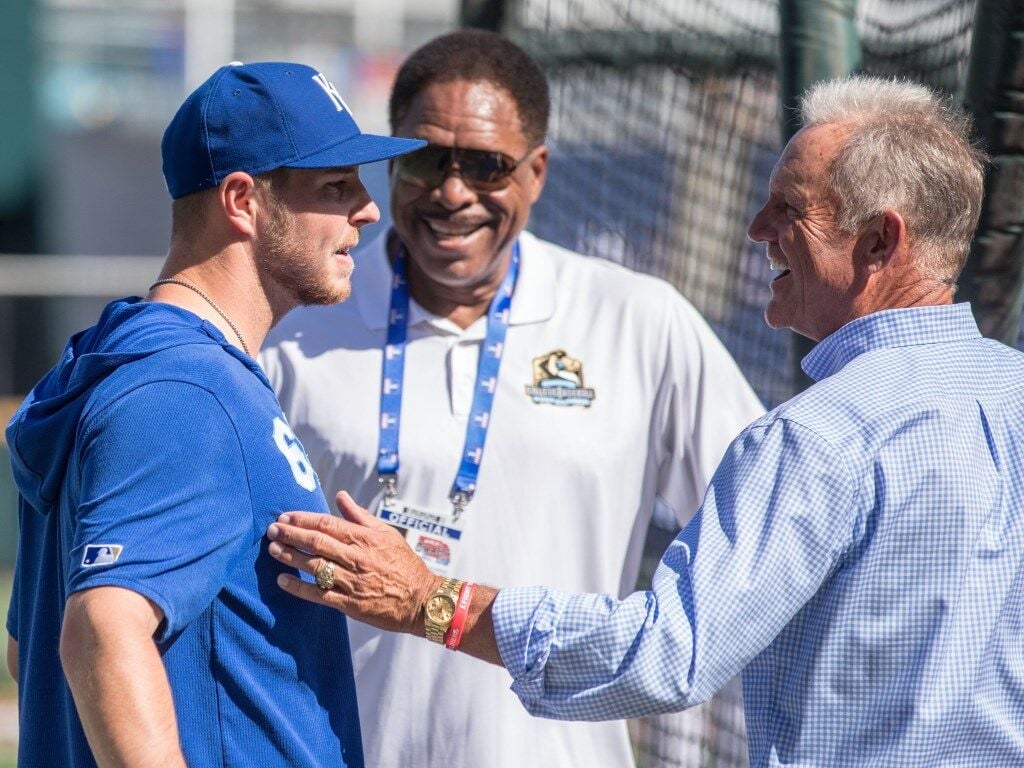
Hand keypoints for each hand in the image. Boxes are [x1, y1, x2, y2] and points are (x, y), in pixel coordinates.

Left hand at [267, 491, 443, 635]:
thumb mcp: (387, 533)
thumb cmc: (405, 564)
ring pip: (314, 566)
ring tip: (272, 550)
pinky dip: (299, 587)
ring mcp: (352, 581)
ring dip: (290, 557)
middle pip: (317, 542)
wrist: (421, 600)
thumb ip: (360, 515)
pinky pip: (319, 594)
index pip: (328, 524)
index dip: (303, 519)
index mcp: (366, 538)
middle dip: (291, 535)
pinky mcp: (350, 603)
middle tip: (272, 530)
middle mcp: (357, 558)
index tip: (285, 516)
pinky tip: (282, 581)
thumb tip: (341, 496)